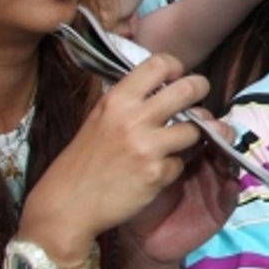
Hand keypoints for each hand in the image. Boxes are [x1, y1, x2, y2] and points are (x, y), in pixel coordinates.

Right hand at [22, 54, 208, 259]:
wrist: (67, 204)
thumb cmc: (82, 162)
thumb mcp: (99, 119)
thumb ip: (130, 102)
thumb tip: (165, 88)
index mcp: (117, 99)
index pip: (160, 63)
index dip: (177, 68)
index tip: (178, 78)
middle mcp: (134, 118)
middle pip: (189, 89)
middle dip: (201, 92)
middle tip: (200, 101)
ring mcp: (147, 146)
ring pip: (196, 128)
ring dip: (197, 133)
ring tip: (186, 138)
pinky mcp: (156, 174)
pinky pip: (182, 162)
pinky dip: (175, 166)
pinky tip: (159, 170)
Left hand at [119, 112, 238, 263]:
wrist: (137, 240)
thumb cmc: (132, 197)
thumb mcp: (138, 165)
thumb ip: (147, 140)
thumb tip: (148, 108)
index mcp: (184, 148)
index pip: (196, 123)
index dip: (195, 112)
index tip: (185, 105)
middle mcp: (202, 161)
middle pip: (217, 136)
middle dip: (214, 127)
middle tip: (206, 123)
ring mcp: (213, 183)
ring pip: (229, 159)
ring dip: (228, 150)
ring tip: (223, 144)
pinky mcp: (219, 207)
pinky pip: (231, 194)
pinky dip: (231, 186)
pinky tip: (229, 181)